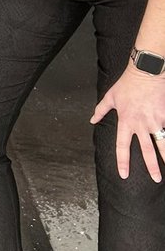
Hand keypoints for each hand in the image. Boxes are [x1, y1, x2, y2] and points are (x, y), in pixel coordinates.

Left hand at [91, 63, 164, 180]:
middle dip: (152, 167)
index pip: (122, 146)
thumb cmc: (127, 83)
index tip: (124, 175)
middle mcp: (141, 124)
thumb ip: (100, 110)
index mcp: (126, 121)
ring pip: (163, 143)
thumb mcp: (110, 96)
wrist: (146, 72)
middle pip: (147, 150)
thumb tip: (92, 120)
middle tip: (156, 179)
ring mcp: (156, 120)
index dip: (122, 162)